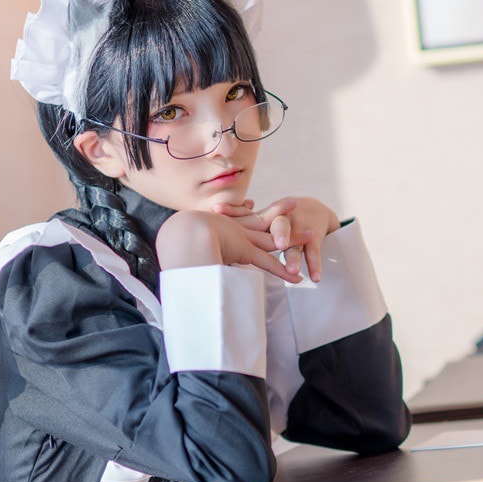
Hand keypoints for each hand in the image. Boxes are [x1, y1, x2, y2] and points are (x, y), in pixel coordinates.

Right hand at [155, 210, 301, 283]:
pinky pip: (269, 264)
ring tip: (312, 233)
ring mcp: (243, 240)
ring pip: (274, 238)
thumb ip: (181, 243)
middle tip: (294, 203)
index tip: (252, 203)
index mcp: (223, 226)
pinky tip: (298, 279)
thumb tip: (170, 249)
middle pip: (264, 221)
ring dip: (293, 238)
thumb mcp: (180, 238)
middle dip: (279, 214)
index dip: (247, 211)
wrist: (182, 233)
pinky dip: (283, 271)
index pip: (241, 217)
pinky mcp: (245, 252)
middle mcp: (236, 230)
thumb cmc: (178, 236)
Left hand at [214, 197, 339, 282]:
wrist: (313, 212)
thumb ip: (232, 231)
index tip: (216, 209)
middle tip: (269, 245)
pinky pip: (314, 253)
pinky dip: (315, 265)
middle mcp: (281, 222)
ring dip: (293, 257)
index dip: (231, 211)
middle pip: (276, 228)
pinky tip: (315, 278)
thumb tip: (201, 240)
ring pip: (295, 244)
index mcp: (263, 219)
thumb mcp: (256, 224)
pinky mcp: (313, 239)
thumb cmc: (278, 223)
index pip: (246, 214)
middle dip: (271, 236)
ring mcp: (298, 230)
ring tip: (293, 272)